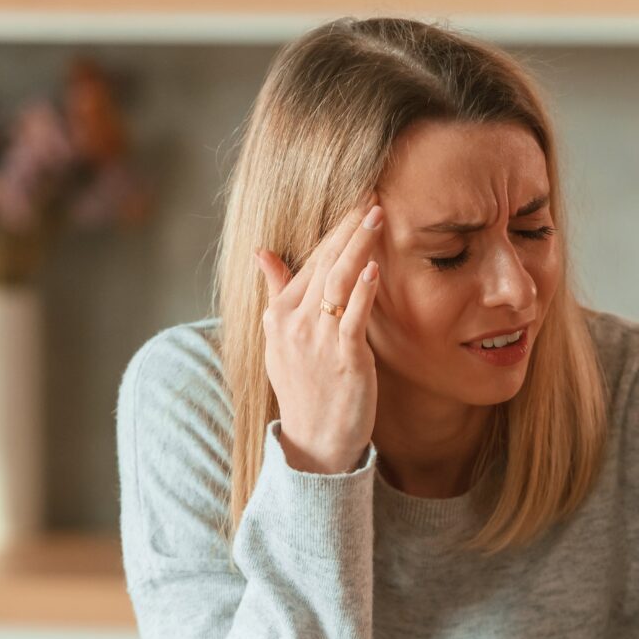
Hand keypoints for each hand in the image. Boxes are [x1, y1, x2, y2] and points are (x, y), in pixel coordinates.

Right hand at [251, 194, 386, 474]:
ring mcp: (317, 340)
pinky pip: (351, 318)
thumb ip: (277, 292)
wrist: (315, 442)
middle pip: (323, 263)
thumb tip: (263, 253)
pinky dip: (362, 290)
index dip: (335, 231)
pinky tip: (375, 267)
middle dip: (348, 227)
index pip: (309, 261)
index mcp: (280, 314)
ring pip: (337, 282)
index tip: (356, 203)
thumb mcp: (280, 339)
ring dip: (357, 246)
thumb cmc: (304, 389)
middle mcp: (294, 323)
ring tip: (376, 216)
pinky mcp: (342, 359)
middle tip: (371, 196)